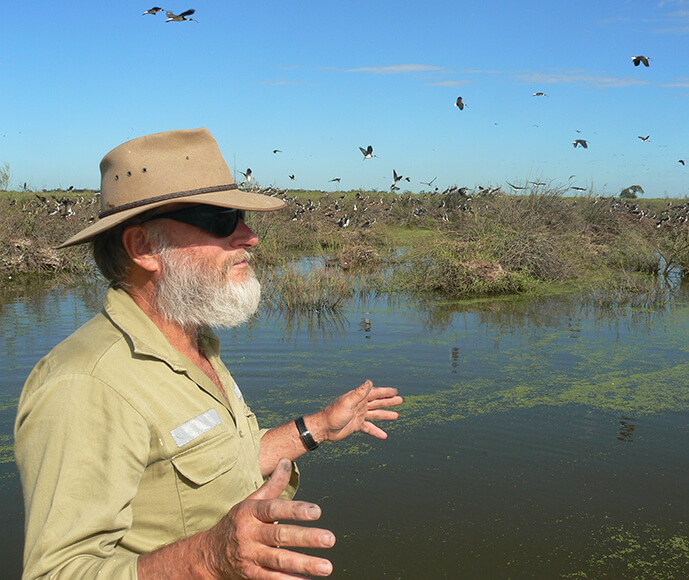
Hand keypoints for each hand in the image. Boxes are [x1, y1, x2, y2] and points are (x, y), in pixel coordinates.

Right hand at [205, 458, 334, 578]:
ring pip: (279, 561)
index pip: (274, 509)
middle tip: (329, 538)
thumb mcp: (251, 501)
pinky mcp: (251, 575)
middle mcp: (249, 534)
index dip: (295, 510)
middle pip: (279, 536)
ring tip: (326, 566)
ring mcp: (250, 556)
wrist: (209, 554)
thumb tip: (287, 461)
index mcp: (250, 512)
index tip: (317, 511)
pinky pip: (272, 579)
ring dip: (304, 565)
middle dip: (306, 538)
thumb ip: (273, 485)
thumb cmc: (237, 523)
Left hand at [314, 380, 402, 442]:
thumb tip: (370, 382)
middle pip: (377, 402)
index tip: (395, 391)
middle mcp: (360, 405)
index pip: (375, 393)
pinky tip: (384, 435)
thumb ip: (359, 393)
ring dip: (385, 414)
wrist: (324, 428)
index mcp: (359, 398)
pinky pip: (369, 428)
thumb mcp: (347, 403)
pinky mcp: (356, 425)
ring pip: (375, 414)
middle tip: (400, 400)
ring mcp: (359, 415)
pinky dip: (376, 431)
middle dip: (388, 401)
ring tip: (396, 415)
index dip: (385, 392)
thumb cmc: (334, 414)